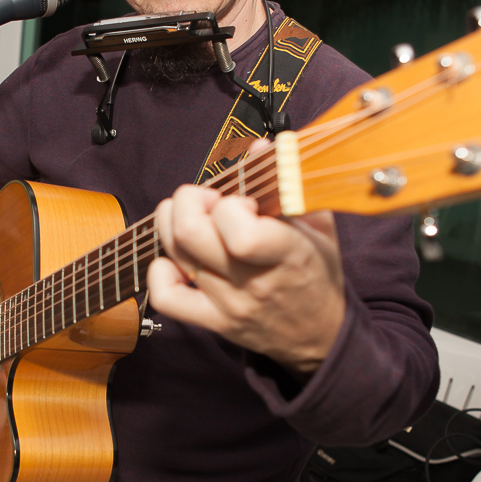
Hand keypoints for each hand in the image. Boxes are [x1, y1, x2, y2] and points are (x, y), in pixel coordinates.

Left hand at [148, 184, 345, 375]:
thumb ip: (289, 184)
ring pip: (176, 254)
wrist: (320, 335)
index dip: (230, 204)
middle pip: (190, 234)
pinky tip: (178, 258)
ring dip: (175, 223)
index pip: (239, 231)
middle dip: (190, 200)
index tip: (243, 201)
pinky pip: (167, 298)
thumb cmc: (318, 274)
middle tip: (209, 199)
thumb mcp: (319, 226)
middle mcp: (253, 282)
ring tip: (197, 217)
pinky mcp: (212, 322)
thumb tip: (261, 146)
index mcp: (287, 255)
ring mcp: (229, 305)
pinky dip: (160, 271)